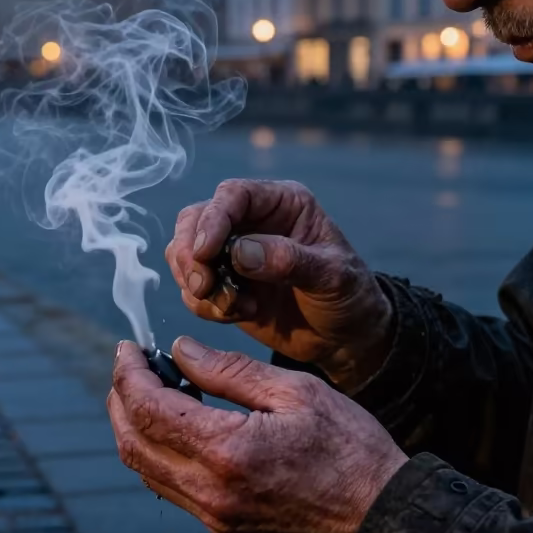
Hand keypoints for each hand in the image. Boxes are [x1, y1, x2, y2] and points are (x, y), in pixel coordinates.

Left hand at [108, 337, 407, 532]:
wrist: (382, 518)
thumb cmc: (350, 448)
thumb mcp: (295, 391)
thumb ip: (229, 370)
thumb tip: (179, 350)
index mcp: (226, 452)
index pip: (147, 408)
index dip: (128, 372)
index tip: (127, 346)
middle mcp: (210, 491)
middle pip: (132, 442)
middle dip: (120, 397)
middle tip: (130, 363)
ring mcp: (214, 515)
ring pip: (144, 468)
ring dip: (133, 425)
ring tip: (150, 386)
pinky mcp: (223, 526)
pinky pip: (169, 486)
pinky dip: (157, 449)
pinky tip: (177, 421)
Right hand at [166, 179, 392, 387]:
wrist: (345, 337)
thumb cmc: (349, 296)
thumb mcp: (333, 276)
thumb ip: (289, 260)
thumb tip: (240, 252)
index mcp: (281, 203)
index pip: (233, 195)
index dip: (213, 219)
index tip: (205, 252)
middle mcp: (251, 220)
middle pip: (196, 218)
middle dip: (190, 253)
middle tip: (202, 285)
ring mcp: (232, 252)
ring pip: (184, 252)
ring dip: (196, 283)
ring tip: (232, 307)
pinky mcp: (222, 282)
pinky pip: (191, 286)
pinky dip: (203, 304)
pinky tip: (237, 314)